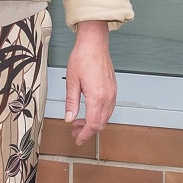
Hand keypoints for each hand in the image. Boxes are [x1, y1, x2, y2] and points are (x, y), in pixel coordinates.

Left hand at [64, 20, 116, 144]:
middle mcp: (108, 96)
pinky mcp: (113, 87)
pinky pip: (109, 107)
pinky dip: (100, 113)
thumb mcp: (71, 82)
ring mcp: (112, 92)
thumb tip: (69, 118)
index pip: (93, 124)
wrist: (94, 43)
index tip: (77, 140)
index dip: (85, 134)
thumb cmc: (82, 58)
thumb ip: (71, 103)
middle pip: (101, 122)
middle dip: (88, 130)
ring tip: (79, 121)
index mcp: (97, 97)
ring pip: (106, 116)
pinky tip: (89, 111)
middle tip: (74, 131)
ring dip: (94, 122)